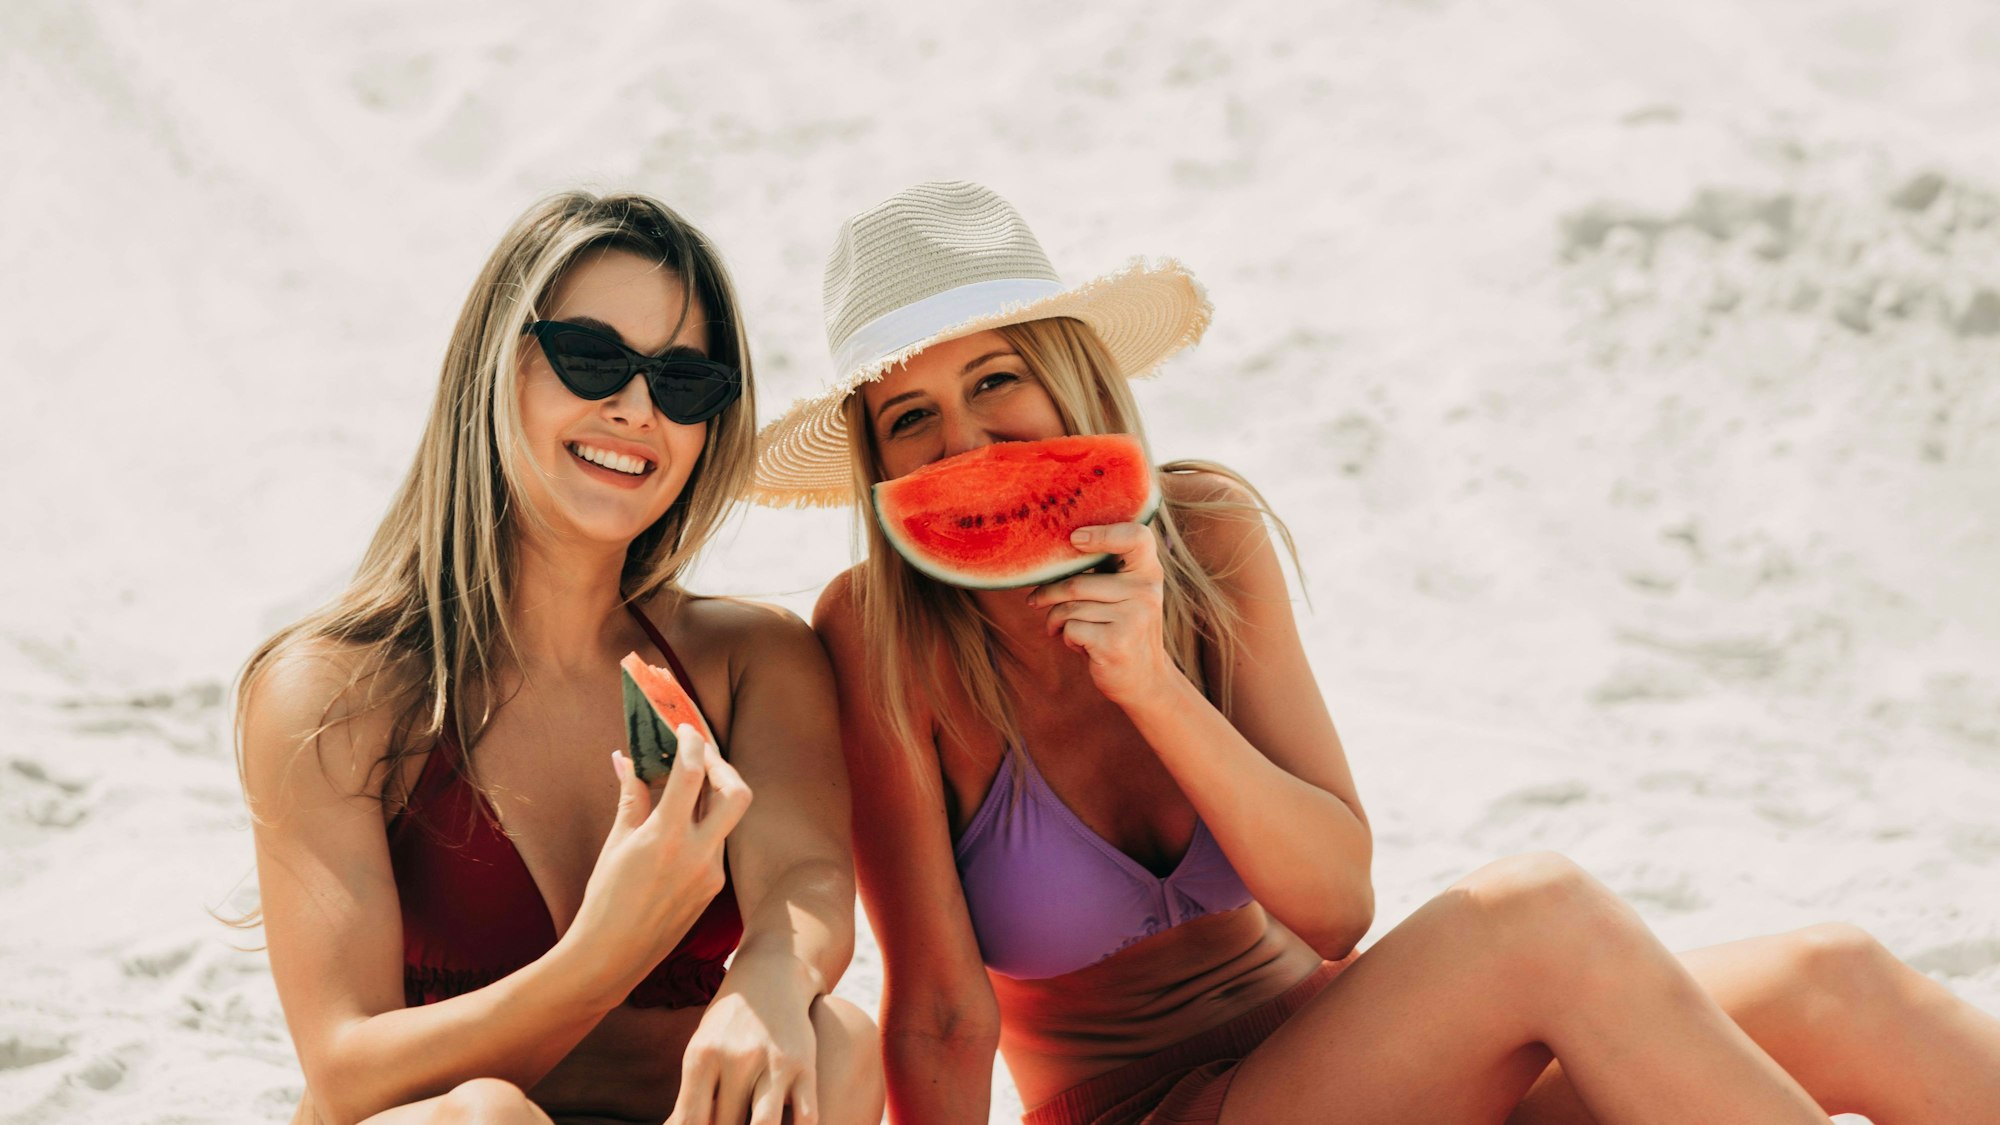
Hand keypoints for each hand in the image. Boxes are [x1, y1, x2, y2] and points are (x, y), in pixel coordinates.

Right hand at [565, 725, 752, 999]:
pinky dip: (704, 825)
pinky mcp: (713, 889)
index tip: (684, 728)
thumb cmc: (604, 900)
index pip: (693, 772)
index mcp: (667, 837)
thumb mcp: (616, 843)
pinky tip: (681, 824)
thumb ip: (631, 798)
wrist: (611, 957)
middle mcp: (698, 854)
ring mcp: (711, 873)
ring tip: (686, 785)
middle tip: (701, 754)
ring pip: (726, 819)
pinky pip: (717, 844)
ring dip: (711, 796)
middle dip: (723, 766)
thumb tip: (626, 759)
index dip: (692, 741)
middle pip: (738, 792)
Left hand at [667, 964, 820, 1124]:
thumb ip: (692, 1097)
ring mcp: (774, 1062)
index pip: (691, 1121)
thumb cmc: (728, 1023)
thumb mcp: (701, 1051)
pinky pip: (805, 1117)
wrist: (771, 973)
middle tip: (732, 1119)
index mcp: (702, 1056)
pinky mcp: (805, 1066)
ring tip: (751, 1121)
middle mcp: (737, 1058)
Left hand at [1026, 521, 1180, 706]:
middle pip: (1077, 582)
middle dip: (1049, 594)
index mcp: (1149, 572)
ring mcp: (1133, 617)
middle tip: (1035, 601)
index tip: (1075, 539)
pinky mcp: (1116, 642)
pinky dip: (1066, 638)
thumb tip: (1051, 552)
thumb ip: (1106, 570)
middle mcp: (1146, 591)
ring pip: (1070, 607)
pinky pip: (1071, 628)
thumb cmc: (1124, 629)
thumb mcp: (1127, 594)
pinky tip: (1081, 646)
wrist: (1145, 681)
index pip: (1136, 537)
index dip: (1104, 533)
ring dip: (1056, 620)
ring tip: (1060, 628)